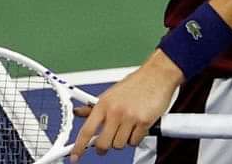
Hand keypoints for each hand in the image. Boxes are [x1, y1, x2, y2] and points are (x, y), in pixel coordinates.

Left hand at [69, 50, 183, 161]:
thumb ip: (94, 107)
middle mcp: (114, 111)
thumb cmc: (134, 85)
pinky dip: (135, 138)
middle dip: (104, 147)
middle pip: (103, 143)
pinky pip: (135, 141)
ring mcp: (129, 117)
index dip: (79, 146)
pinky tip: (137, 127)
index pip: (86, 130)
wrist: (156, 76)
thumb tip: (79, 112)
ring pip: (120, 145)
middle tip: (108, 142)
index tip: (75, 156)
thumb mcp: (110, 94)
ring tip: (127, 127)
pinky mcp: (144, 122)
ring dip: (123, 140)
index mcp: (103, 104)